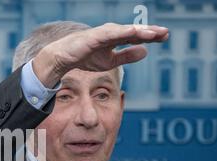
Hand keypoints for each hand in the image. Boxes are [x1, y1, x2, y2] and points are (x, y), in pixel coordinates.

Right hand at [32, 23, 168, 87]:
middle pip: (134, 31)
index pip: (137, 35)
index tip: (165, 37)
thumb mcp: (110, 61)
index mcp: (116, 38)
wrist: (64, 58)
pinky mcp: (94, 36)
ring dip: (139, 31)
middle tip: (165, 33)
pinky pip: (110, 34)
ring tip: (153, 34)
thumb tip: (146, 52)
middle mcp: (112, 32)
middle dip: (149, 31)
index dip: (151, 36)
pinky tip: (132, 32)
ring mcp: (103, 33)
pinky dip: (121, 32)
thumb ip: (127, 55)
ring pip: (124, 31)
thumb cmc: (86, 57)